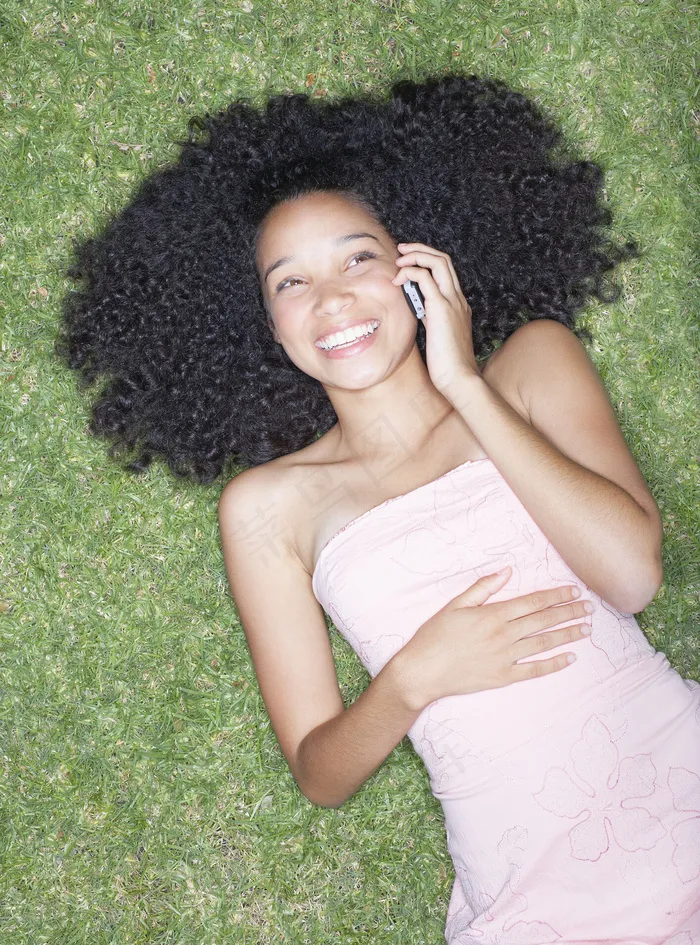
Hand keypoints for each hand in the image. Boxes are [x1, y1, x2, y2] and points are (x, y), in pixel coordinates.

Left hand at [392, 241, 477, 396]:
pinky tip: (399, 278)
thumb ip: (430, 320)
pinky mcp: (442, 309)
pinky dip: (411, 272)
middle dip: (421, 250)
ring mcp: (452, 302)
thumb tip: (417, 312)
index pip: (446, 272)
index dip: (427, 261)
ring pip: (438, 262)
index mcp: (458, 305)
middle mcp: (458, 299)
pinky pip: (425, 278)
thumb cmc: (448, 365)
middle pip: (444, 260)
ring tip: (399, 259)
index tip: (409, 261)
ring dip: (416, 255)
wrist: (460, 379)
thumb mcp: (438, 336)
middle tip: (402, 250)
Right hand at [392, 567, 592, 711]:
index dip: (556, 596)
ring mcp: (505, 658)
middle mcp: (503, 635)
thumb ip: (483, 588)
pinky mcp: (503, 677)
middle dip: (569, 612)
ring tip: (587, 629)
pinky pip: (535, 670)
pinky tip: (570, 658)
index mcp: (492, 615)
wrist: (422, 671)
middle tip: (589, 607)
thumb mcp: (454, 605)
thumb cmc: (434, 636)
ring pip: (544, 643)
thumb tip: (507, 571)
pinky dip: (554, 664)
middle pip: (543, 621)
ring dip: (568, 635)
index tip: (574, 591)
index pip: (532, 602)